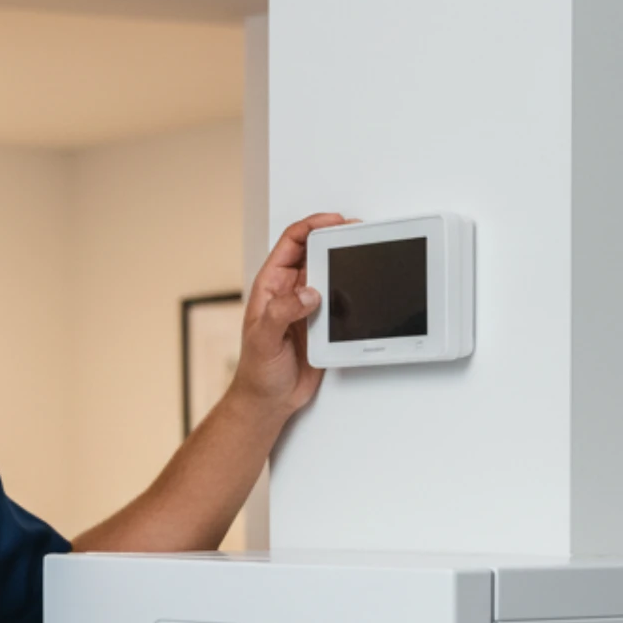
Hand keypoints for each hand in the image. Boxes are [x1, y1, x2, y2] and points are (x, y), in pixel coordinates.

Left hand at [228, 213, 350, 422]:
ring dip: (348, 264)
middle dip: (337, 238)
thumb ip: (282, 313)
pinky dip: (355, 292)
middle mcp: (289, 291)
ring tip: (366, 258)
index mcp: (270, 286)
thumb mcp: (264, 339)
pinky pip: (343, 298)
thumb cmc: (257, 371)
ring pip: (332, 272)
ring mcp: (308, 305)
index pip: (291, 243)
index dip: (313, 225)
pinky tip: (364, 292)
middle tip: (359, 234)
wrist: (270, 400)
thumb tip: (308, 293)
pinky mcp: (323, 321)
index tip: (335, 222)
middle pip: (316, 252)